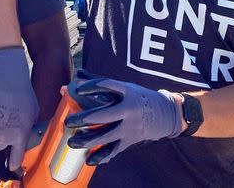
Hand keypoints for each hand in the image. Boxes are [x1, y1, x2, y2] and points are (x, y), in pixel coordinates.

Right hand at [0, 47, 38, 170]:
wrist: (5, 77)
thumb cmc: (21, 90)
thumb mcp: (33, 110)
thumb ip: (29, 125)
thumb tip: (27, 128)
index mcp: (19, 135)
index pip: (15, 158)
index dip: (14, 162)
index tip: (12, 165)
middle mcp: (2, 136)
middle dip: (1, 136)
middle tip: (5, 121)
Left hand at [65, 77, 181, 164]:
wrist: (164, 114)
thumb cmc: (137, 97)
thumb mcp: (124, 87)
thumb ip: (100, 83)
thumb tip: (77, 73)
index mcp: (127, 92)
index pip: (108, 86)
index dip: (92, 87)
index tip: (77, 89)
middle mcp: (129, 109)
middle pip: (104, 115)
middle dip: (84, 119)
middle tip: (68, 122)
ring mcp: (130, 127)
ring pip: (106, 135)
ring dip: (87, 140)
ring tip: (72, 142)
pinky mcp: (129, 140)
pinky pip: (114, 150)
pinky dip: (101, 156)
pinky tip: (88, 160)